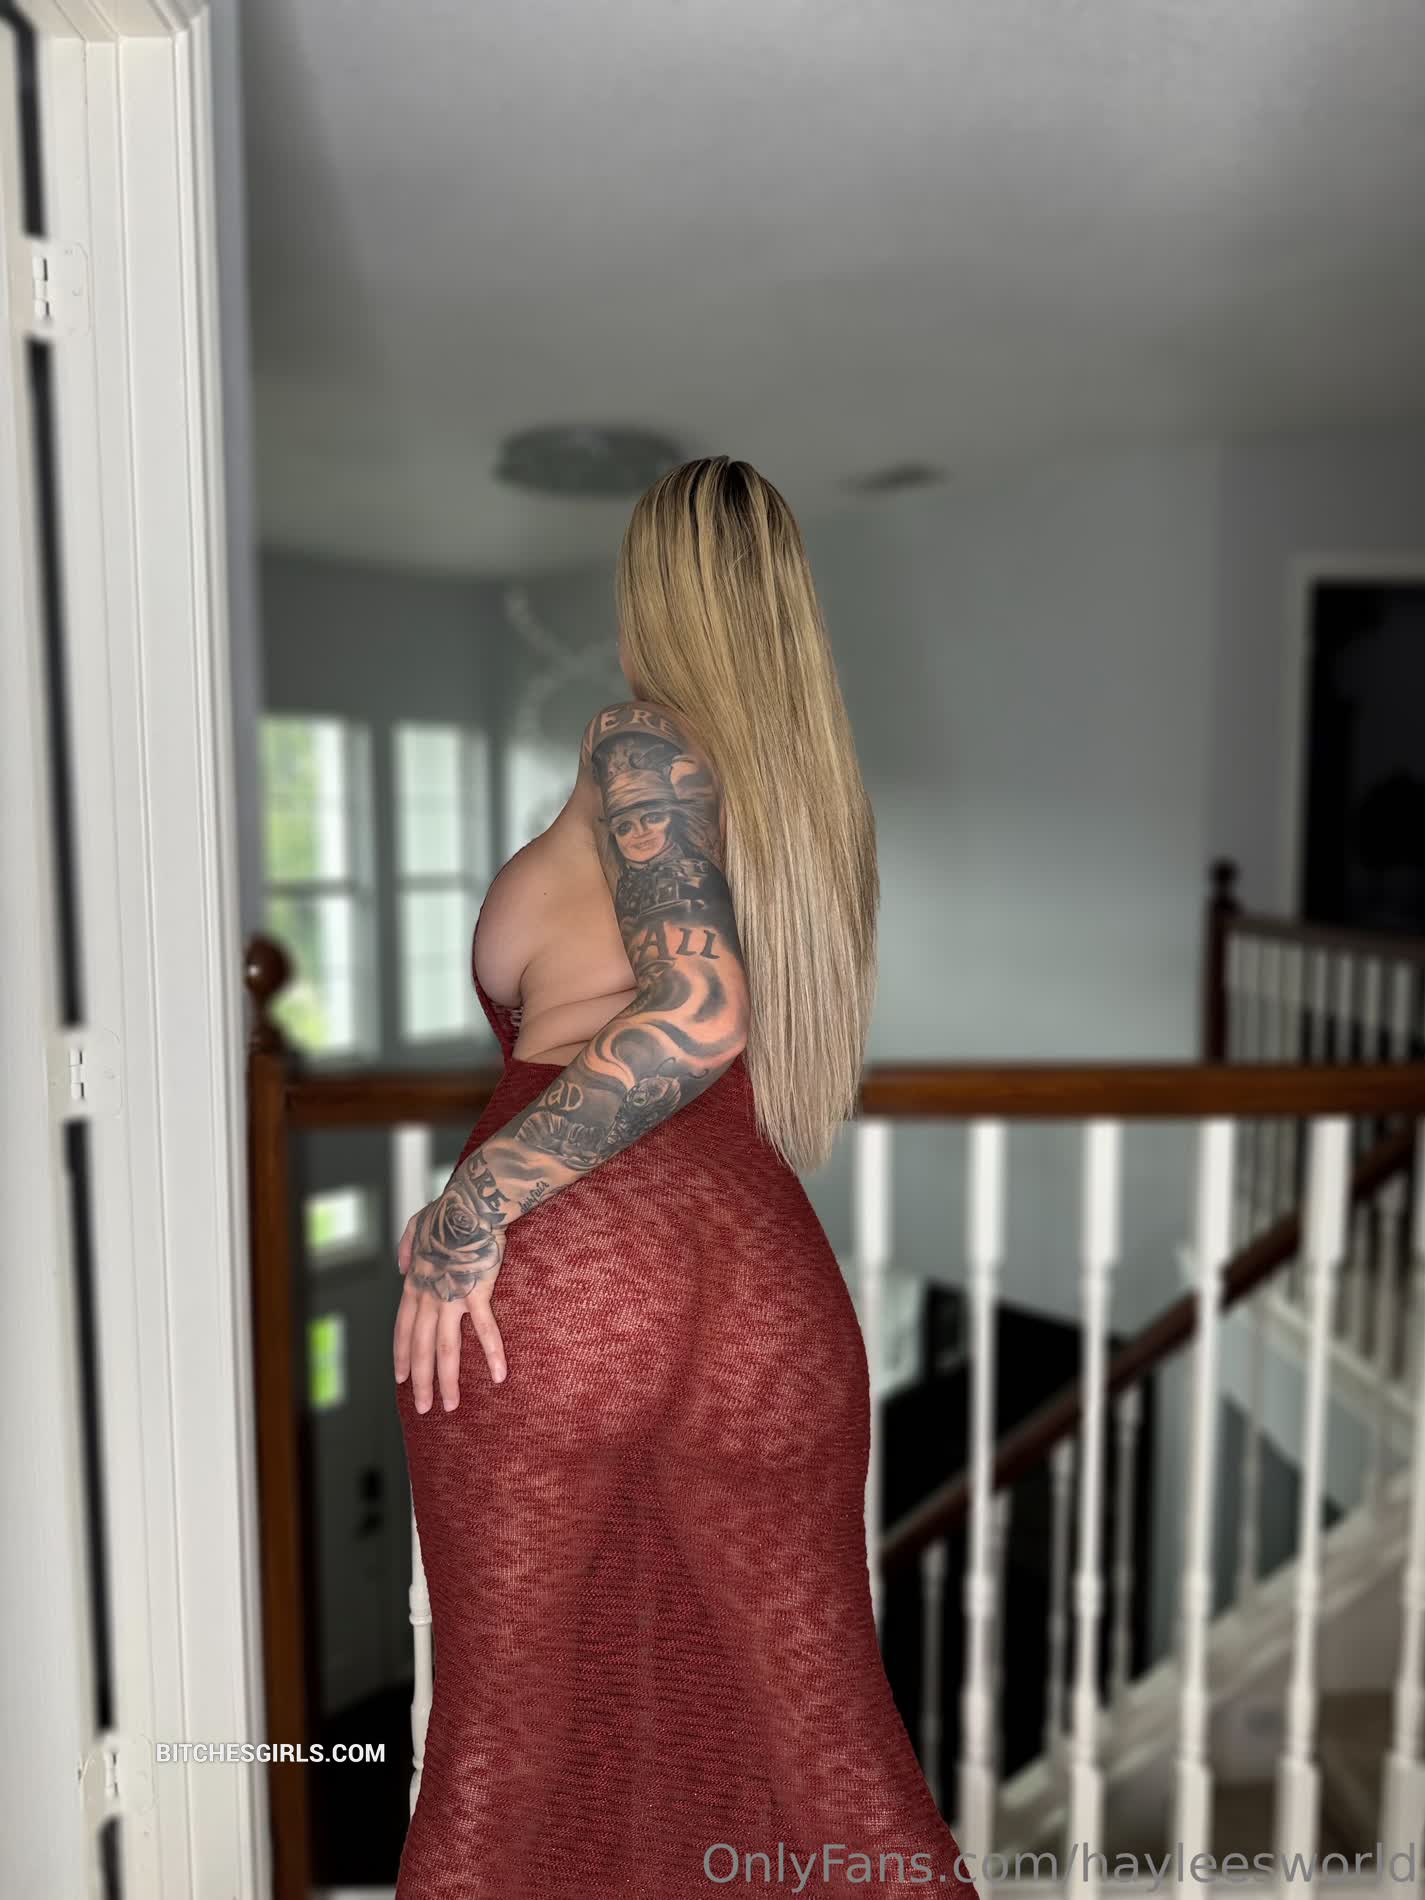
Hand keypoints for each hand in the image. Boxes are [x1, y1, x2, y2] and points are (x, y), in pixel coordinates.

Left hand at [393, 1197, 507, 1411]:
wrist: (469, 1203)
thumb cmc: (446, 1210)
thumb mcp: (414, 1225)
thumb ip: (405, 1246)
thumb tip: (400, 1265)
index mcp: (415, 1284)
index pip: (403, 1330)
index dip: (401, 1357)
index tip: (400, 1379)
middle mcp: (428, 1297)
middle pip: (420, 1349)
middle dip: (420, 1382)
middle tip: (424, 1408)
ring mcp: (451, 1298)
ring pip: (445, 1349)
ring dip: (447, 1381)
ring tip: (452, 1406)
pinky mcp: (477, 1294)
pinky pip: (485, 1329)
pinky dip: (493, 1354)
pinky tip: (500, 1375)